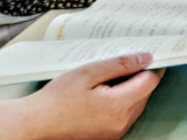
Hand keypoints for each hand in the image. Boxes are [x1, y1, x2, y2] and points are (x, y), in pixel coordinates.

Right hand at [27, 52, 163, 139]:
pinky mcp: (107, 137)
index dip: (151, 66)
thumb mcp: (89, 72)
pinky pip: (124, 116)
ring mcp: (115, 132)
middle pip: (144, 94)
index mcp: (118, 106)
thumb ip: (120, 65)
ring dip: (131, 90)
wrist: (35, 125)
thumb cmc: (57, 99)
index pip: (150, 82)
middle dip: (140, 77)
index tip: (148, 55)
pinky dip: (121, 102)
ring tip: (111, 77)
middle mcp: (121, 123)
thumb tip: (145, 58)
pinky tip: (105, 92)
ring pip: (135, 106)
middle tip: (127, 61)